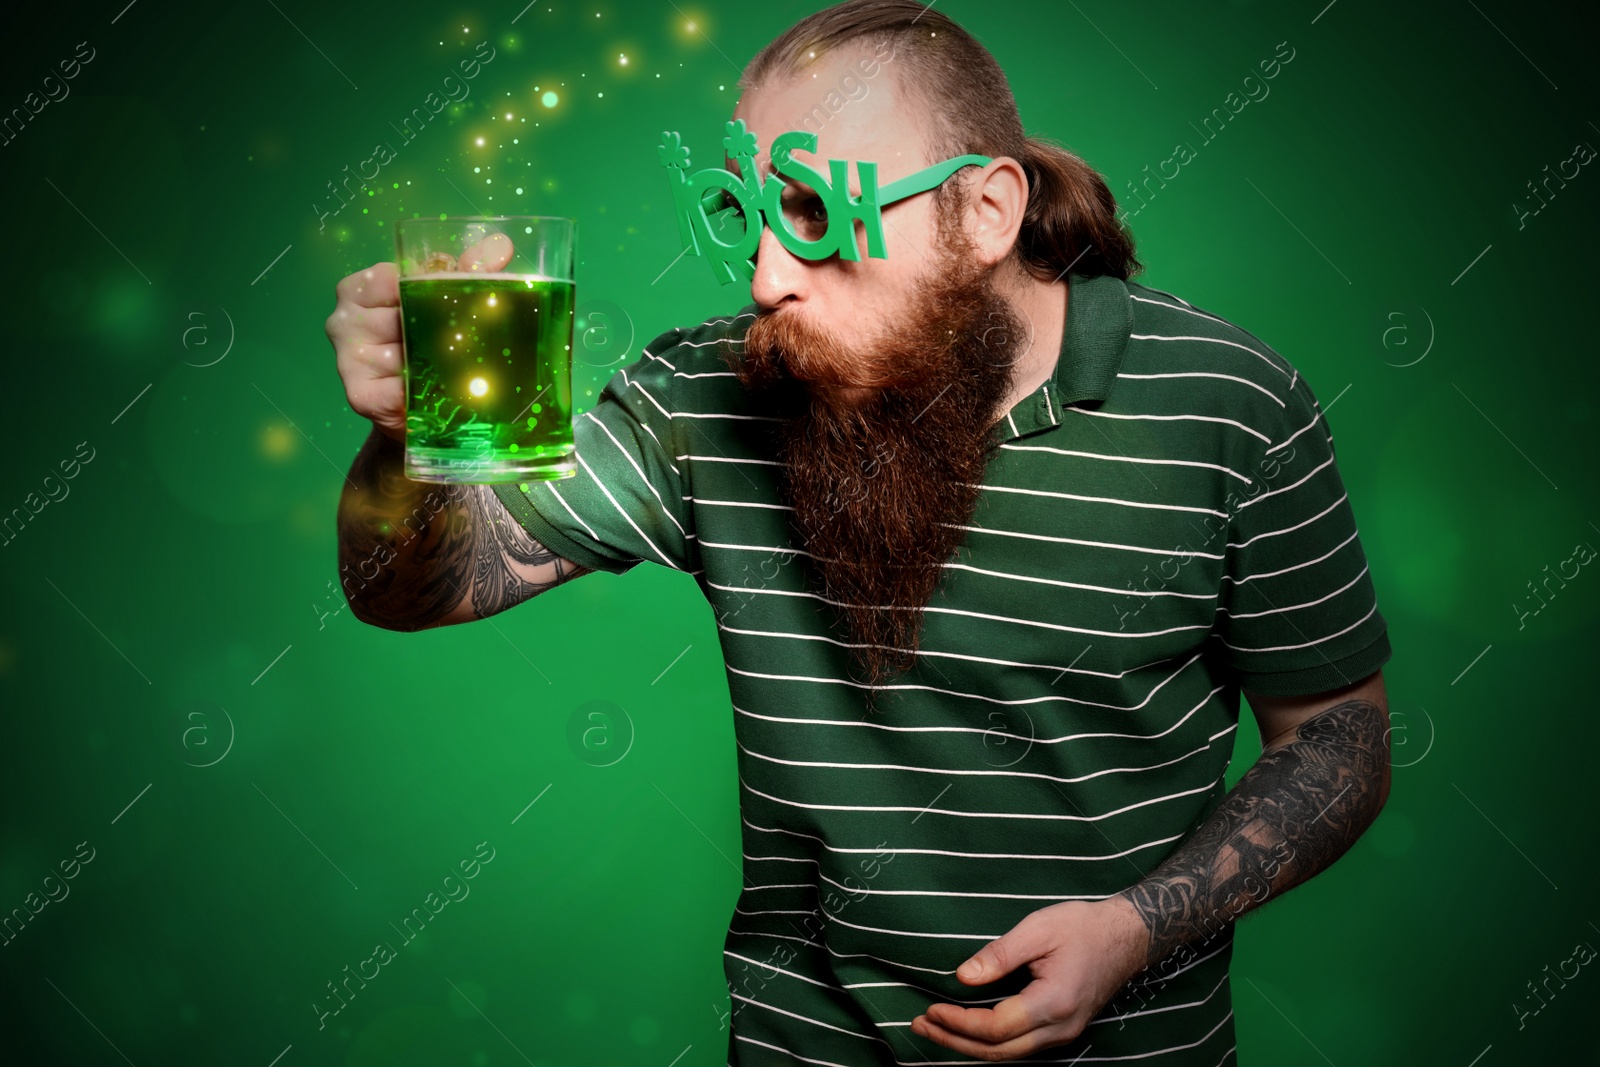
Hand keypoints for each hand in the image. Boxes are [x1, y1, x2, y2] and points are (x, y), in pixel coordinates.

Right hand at [325, 234, 512, 440]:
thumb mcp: (445, 303)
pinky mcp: (359, 395)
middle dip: (443, 331)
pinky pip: (403, 389)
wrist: (418, 415)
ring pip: (407, 354)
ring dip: (438, 365)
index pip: (399, 278)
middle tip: (469, 344)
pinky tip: (436, 393)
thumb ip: (469, 271)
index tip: (456, 308)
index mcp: (359, 289)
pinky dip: (426, 392)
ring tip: (454, 371)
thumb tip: (501, 245)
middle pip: (404, 316)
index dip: (434, 293)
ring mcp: (347, 358)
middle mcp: (343, 319)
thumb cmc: (428, 348)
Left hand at [909, 897, 1149, 1060]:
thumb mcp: (1038, 929)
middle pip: (998, 1051)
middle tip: (920, 1026)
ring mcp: (1063, 1034)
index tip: (931, 1009)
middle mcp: (1060, 1028)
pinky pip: (1019, 1047)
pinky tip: (966, 1030)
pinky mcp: (1061, 1030)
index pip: (996, 1027)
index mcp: (1054, 1002)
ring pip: (1008, 1056)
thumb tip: (962, 977)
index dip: (959, 1022)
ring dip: (969, 1046)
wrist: (1126, 937)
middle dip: (955, 1041)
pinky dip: (989, 1043)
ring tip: (935, 1030)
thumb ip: (999, 955)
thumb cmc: (1083, 927)